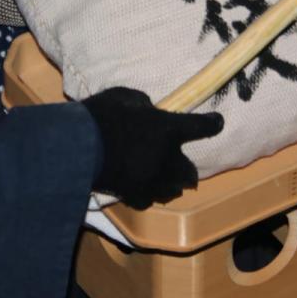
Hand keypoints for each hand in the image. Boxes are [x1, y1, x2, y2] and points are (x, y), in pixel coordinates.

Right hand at [83, 87, 223, 209]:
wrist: (79, 147)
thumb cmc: (102, 114)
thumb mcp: (126, 97)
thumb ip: (144, 106)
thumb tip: (148, 111)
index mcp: (168, 129)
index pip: (201, 127)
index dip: (212, 124)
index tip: (217, 122)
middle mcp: (167, 159)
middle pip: (189, 171)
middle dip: (188, 168)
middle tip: (183, 165)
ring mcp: (151, 180)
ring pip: (173, 190)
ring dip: (172, 184)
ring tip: (167, 182)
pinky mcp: (133, 195)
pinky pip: (148, 200)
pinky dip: (149, 195)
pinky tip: (143, 191)